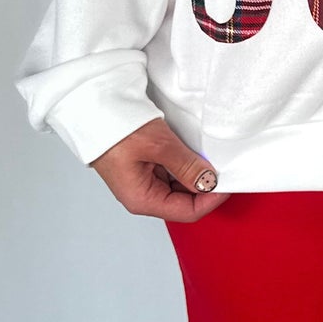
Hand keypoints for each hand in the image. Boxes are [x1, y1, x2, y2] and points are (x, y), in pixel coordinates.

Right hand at [91, 117, 229, 221]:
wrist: (93, 109)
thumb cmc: (117, 129)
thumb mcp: (159, 146)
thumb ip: (187, 166)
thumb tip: (210, 182)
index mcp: (142, 199)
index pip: (188, 212)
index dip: (212, 198)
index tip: (229, 180)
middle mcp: (143, 196)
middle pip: (186, 201)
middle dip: (205, 186)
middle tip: (221, 166)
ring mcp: (144, 182)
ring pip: (181, 187)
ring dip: (195, 174)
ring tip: (206, 156)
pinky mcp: (145, 168)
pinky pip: (173, 173)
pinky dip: (186, 165)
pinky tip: (193, 152)